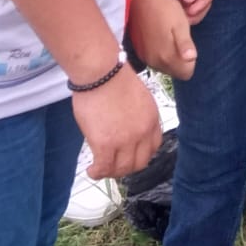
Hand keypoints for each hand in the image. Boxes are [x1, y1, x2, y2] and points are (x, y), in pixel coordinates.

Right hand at [71, 60, 160, 178]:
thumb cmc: (113, 78)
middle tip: (114, 165)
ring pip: (122, 168)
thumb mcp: (138, 97)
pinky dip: (97, 173)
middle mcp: (143, 132)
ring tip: (101, 169)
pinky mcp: (106, 144)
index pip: (153, 146)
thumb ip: (137, 116)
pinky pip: (104, 168)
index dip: (141, 154)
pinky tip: (92, 170)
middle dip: (127, 167)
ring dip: (111, 172)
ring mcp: (125, 140)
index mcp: (152, 118)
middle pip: (140, 162)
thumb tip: (126, 127)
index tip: (130, 155)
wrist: (102, 73)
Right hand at [126, 0, 196, 80]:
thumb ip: (185, 44)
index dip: (191, 61)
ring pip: (164, 66)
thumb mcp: (181, 24)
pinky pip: (154, 59)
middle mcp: (154, 62)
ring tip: (170, 36)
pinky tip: (160, 36)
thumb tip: (192, 59)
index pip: (186, 73)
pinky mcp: (139, 51)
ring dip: (170, 56)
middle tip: (180, 39)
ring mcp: (145, 57)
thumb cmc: (165, 10)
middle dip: (181, 60)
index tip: (188, 45)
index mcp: (167, 57)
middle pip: (175, 71)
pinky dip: (160, 52)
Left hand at [155, 0, 216, 24]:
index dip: (203, 3)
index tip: (191, 11)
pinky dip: (175, 8)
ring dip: (185, 12)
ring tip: (175, 19)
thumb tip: (191, 0)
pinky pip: (177, 1)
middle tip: (184, 21)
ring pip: (189, 3)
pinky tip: (169, 13)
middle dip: (196, 11)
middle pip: (202, 0)